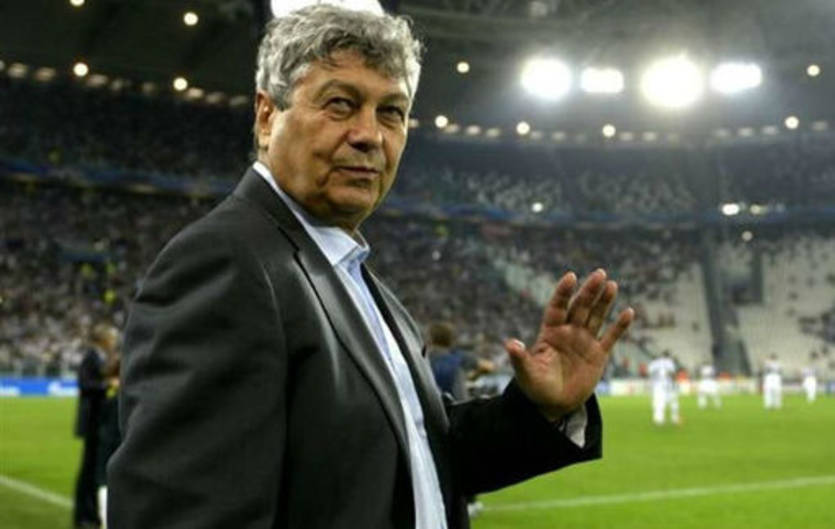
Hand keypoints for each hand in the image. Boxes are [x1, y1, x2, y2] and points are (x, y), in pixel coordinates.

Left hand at [505, 269, 632, 420]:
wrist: (553, 403)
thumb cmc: (536, 386)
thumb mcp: (526, 373)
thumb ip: (520, 358)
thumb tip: (510, 344)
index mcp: (550, 332)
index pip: (557, 307)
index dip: (563, 292)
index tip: (571, 277)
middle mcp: (568, 332)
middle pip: (580, 307)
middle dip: (589, 291)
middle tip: (599, 274)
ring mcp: (584, 341)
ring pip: (596, 316)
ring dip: (604, 301)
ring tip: (611, 285)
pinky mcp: (598, 354)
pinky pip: (610, 337)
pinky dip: (619, 326)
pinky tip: (629, 312)